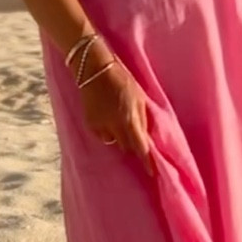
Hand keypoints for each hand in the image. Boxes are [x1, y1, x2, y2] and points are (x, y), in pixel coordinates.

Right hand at [75, 53, 154, 174]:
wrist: (93, 69)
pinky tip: (107, 117)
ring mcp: (100, 126)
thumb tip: (145, 137)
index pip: (140, 147)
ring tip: (119, 120)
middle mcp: (114, 126)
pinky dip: (107, 131)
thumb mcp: (139, 97)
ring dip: (120, 137)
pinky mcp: (90, 124)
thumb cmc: (122, 79)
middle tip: (135, 132)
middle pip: (127, 146)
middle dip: (133, 143)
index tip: (152, 172)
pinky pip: (102, 136)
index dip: (147, 161)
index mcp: (129, 119)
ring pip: (114, 141)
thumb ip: (142, 119)